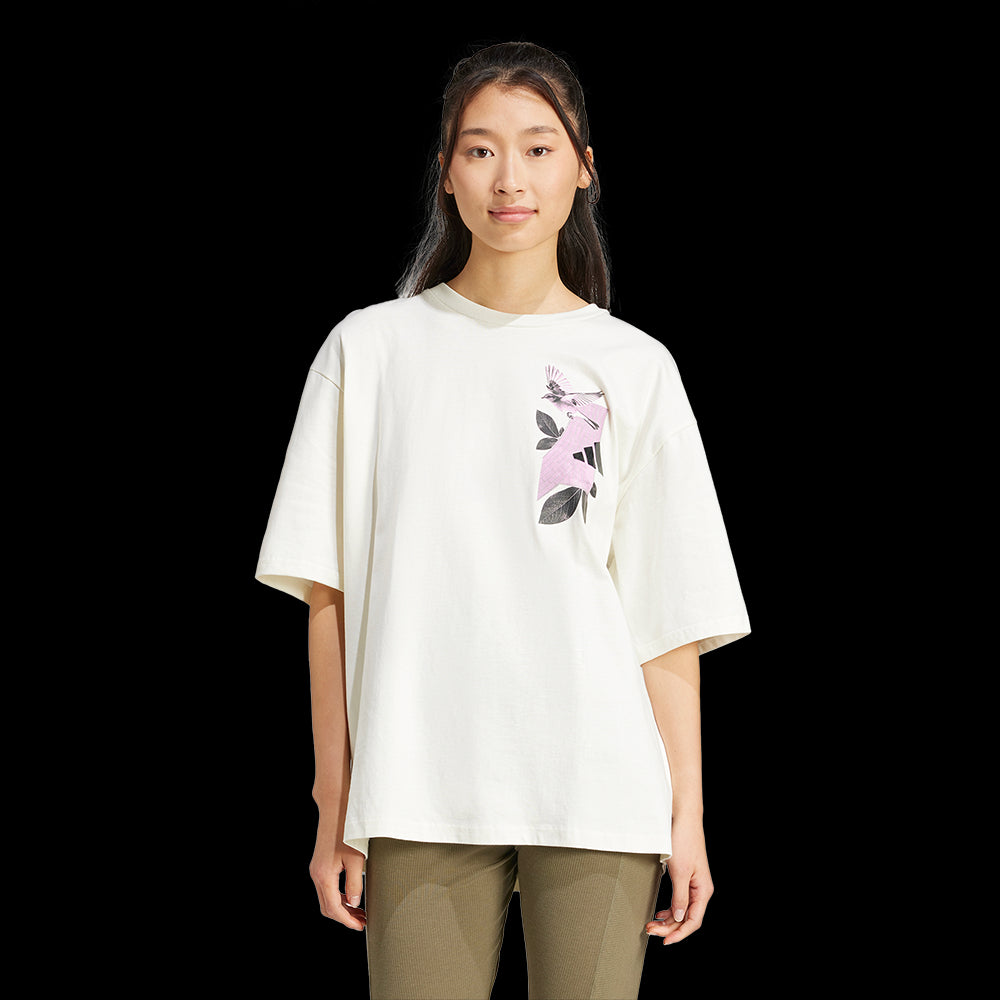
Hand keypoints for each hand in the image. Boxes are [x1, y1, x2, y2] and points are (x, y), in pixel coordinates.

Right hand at [308, 809, 366, 930]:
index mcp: (324, 876)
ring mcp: (316, 869)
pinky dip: (338, 896)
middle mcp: (316, 874)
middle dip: (344, 917)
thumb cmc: (348, 831)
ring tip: (359, 912)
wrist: (335, 809)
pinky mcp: (320, 864)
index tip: (360, 926)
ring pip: (326, 898)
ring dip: (342, 907)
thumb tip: (355, 903)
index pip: (334, 908)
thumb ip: (355, 883)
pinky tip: (352, 895)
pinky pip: (327, 887)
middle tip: (362, 921)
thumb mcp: (357, 859)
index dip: (347, 920)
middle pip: (327, 907)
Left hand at [645, 815, 712, 944]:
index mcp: (703, 890)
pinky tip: (660, 913)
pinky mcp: (684, 876)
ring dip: (667, 920)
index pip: (693, 921)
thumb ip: (680, 897)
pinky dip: (669, 909)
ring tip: (651, 924)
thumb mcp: (680, 871)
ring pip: (681, 910)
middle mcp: (700, 889)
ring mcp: (692, 882)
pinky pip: (678, 899)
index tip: (664, 941)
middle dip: (669, 927)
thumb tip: (680, 918)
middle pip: (686, 918)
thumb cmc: (684, 840)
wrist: (682, 816)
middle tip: (649, 929)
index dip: (679, 934)